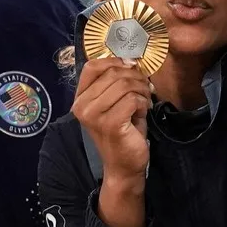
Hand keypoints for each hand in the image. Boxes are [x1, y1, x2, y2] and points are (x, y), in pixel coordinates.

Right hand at [71, 57, 152, 182]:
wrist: (124, 165)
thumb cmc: (122, 131)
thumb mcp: (116, 102)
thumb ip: (117, 82)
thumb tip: (132, 62)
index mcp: (80, 98)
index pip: (92, 66)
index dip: (114, 61)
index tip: (132, 65)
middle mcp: (81, 105)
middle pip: (113, 73)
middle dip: (136, 77)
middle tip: (146, 88)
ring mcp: (93, 115)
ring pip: (124, 85)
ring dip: (141, 90)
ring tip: (145, 101)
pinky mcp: (109, 124)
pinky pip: (132, 99)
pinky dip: (143, 103)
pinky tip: (143, 112)